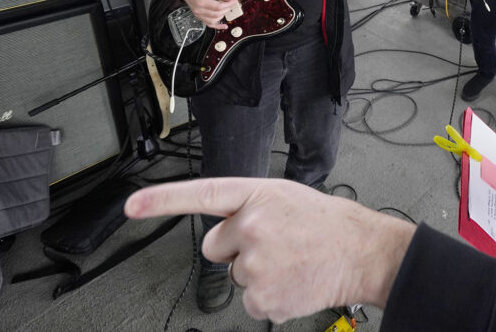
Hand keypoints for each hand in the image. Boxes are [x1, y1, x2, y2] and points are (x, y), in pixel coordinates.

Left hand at [124, 178, 415, 322]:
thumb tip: (227, 235)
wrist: (364, 253)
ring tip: (293, 261)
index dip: (162, 201)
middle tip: (276, 245)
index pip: (202, 194)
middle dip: (237, 248)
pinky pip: (250, 301)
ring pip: (237, 274)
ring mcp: (256, 264)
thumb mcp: (287, 198)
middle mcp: (251, 226)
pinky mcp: (262, 298)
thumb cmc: (329, 225)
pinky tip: (295, 280)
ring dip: (259, 272)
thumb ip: (251, 209)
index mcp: (258, 196)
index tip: (131, 206)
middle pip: (216, 245)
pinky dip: (271, 296)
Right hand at [183, 0, 237, 29]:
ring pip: (214, 20)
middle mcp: (199, 10)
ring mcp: (199, 15)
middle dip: (227, 9)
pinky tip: (224, 26)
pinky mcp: (200, 18)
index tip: (234, 1)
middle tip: (231, 3)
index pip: (218, 7)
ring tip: (225, 8)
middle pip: (217, 14)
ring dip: (222, 15)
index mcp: (202, 2)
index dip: (229, 4)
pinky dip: (218, 26)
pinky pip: (210, 25)